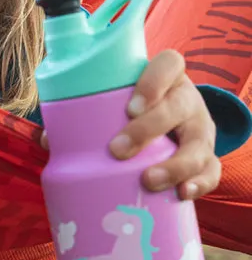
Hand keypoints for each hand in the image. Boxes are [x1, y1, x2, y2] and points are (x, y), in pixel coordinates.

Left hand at [40, 50, 219, 199]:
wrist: (167, 124)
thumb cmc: (128, 108)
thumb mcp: (113, 102)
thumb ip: (82, 114)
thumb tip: (47, 140)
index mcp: (164, 77)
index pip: (169, 64)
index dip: (153, 82)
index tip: (130, 106)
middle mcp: (186, 99)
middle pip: (178, 107)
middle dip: (148, 129)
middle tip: (118, 150)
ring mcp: (200, 129)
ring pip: (198, 144)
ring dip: (174, 165)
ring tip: (148, 180)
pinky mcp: (208, 156)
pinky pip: (212, 170)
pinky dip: (199, 184)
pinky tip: (181, 194)